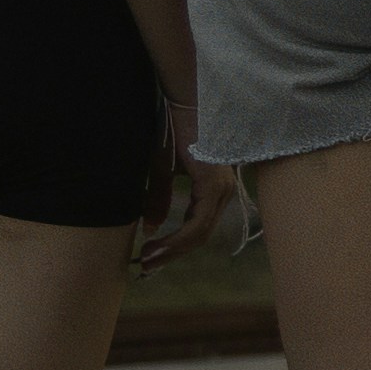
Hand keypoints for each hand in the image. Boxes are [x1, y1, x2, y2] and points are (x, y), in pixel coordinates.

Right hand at [129, 92, 217, 270]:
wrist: (178, 102)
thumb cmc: (171, 130)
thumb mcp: (162, 170)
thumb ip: (160, 199)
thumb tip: (152, 227)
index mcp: (214, 189)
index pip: (198, 228)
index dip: (174, 247)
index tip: (150, 259)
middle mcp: (224, 191)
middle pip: (200, 235)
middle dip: (171, 254)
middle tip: (147, 267)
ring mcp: (221, 188)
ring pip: (199, 233)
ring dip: (172, 250)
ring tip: (147, 260)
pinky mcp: (213, 184)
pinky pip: (197, 221)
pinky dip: (176, 237)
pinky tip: (155, 244)